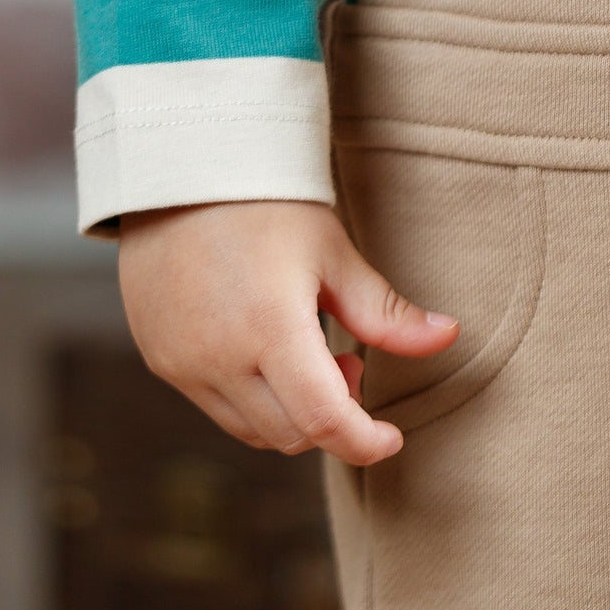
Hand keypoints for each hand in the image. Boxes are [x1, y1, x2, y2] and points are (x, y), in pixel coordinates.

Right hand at [117, 197, 457, 465]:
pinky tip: (263, 348)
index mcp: (269, 328)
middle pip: (289, 435)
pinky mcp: (161, 359)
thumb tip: (448, 336)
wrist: (182, 168)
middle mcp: (218, 358)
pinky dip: (251, 398)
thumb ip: (384, 312)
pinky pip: (215, 406)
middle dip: (332, 418)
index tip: (391, 437)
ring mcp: (182, 364)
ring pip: (250, 429)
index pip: (323, 421)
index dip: (364, 441)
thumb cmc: (267, 203)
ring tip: (307, 351)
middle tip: (349, 364)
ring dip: (290, 413)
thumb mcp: (332, 252)